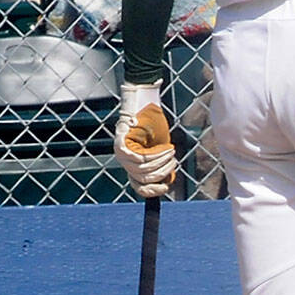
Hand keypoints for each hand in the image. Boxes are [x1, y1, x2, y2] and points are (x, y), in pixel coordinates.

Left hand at [114, 81, 176, 198]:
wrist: (145, 103)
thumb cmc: (153, 124)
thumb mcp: (159, 148)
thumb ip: (159, 164)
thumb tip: (168, 181)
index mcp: (131, 163)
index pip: (138, 186)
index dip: (152, 191)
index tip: (165, 188)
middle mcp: (123, 160)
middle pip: (144, 178)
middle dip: (163, 170)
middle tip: (173, 160)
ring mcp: (120, 153)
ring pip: (144, 168)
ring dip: (162, 161)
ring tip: (171, 151)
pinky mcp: (121, 145)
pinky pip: (142, 158)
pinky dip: (157, 154)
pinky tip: (166, 148)